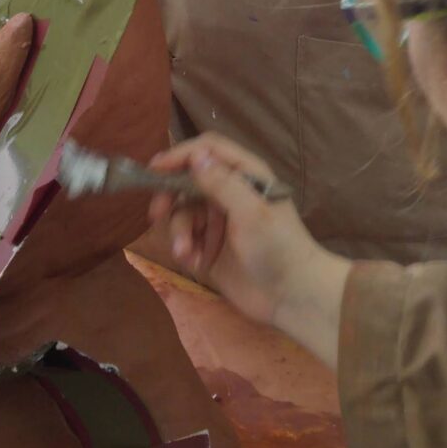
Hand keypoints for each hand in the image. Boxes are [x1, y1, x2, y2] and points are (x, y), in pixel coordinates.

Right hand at [147, 134, 351, 367]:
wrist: (292, 296)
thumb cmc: (277, 248)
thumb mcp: (250, 213)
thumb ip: (222, 183)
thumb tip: (196, 155)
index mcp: (245, 176)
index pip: (208, 151)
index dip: (181, 155)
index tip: (155, 169)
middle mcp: (230, 193)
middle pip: (188, 182)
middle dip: (170, 198)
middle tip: (156, 215)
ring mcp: (219, 222)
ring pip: (184, 213)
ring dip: (180, 232)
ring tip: (186, 254)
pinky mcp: (211, 248)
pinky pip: (186, 239)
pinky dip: (185, 249)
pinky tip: (195, 263)